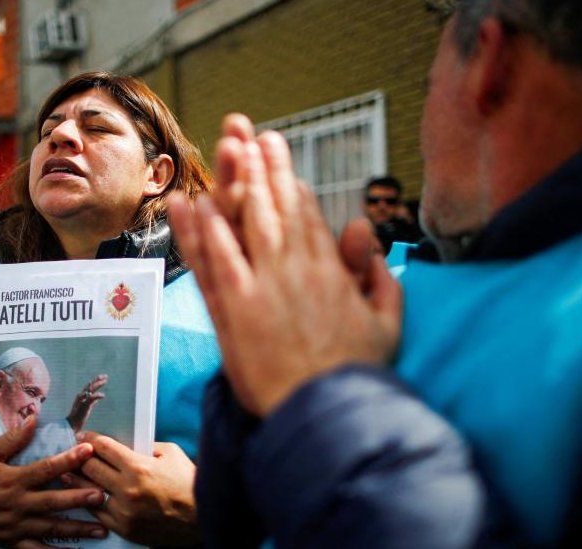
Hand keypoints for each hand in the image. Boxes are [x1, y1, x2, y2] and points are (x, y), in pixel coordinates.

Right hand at [0, 416, 108, 544]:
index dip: (68, 459)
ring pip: (50, 528)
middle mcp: (15, 504)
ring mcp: (14, 526)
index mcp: (11, 480)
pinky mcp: (11, 542)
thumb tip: (33, 418)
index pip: (44, 468)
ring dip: (76, 529)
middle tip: (101, 495)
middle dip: (78, 499)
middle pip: (52, 501)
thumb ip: (12, 438)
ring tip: (101, 529)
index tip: (88, 450)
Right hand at [66, 374, 107, 431]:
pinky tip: (102, 395)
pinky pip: (90, 398)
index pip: (89, 386)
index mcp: (81, 397)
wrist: (71, 425)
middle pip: (90, 385)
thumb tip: (97, 399)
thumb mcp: (87, 408)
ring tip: (104, 381)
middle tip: (105, 376)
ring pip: (90, 389)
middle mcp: (80, 397)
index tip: (103, 378)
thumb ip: (92, 402)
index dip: (96, 381)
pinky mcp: (83, 406)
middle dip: (97, 380)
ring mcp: (81, 401)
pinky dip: (97, 395)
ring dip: (97, 384)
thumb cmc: (78, 417)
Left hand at [66, 433, 198, 545]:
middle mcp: (127, 489)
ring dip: (77, 480)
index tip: (84, 437)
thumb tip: (126, 443)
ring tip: (68, 473)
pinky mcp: (124, 528)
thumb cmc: (187, 482)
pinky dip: (89, 502)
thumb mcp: (170, 453)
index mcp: (138, 467)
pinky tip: (84, 496)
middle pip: (91, 468)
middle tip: (75, 453)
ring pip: (88, 492)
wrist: (202, 518)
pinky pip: (97, 513)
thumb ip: (146, 446)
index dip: (90, 439)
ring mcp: (124, 511)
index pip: (104, 448)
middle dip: (81, 457)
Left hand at [168, 122, 401, 416]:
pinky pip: (217, 262)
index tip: (279, 161)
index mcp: (331, 272)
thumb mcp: (387, 322)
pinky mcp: (235, 311)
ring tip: (226, 151)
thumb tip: (366, 236)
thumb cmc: (356, 373)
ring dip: (236, 184)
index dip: (289, 185)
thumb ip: (380, 276)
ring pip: (247, 225)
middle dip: (264, 169)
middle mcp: (296, 271)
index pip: (307, 217)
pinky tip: (194, 204)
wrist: (326, 413)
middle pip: (276, 209)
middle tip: (253, 135)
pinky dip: (205, 232)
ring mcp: (263, 288)